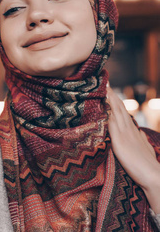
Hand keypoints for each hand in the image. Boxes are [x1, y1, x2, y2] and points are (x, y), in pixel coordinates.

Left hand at [107, 86, 159, 212]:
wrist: (153, 175)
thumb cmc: (146, 165)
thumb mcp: (143, 148)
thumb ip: (139, 139)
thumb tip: (139, 132)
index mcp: (132, 130)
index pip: (122, 111)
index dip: (115, 100)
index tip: (109, 89)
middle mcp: (128, 128)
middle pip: (118, 106)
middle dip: (111, 93)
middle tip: (103, 80)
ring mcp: (124, 133)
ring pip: (116, 110)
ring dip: (109, 97)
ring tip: (102, 85)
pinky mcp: (119, 140)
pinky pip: (111, 121)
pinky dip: (107, 111)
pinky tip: (102, 104)